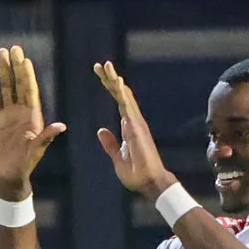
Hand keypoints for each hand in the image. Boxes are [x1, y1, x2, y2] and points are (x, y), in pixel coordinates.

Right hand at [0, 45, 65, 201]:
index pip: (30, 91)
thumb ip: (46, 137)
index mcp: (33, 116)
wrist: (8, 176)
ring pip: (6, 88)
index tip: (25, 59)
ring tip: (1, 53)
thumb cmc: (25, 166)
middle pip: (18, 84)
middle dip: (16, 66)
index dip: (28, 75)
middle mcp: (21, 112)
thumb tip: (61, 126)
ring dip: (4, 71)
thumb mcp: (36, 151)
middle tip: (13, 48)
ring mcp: (7, 114)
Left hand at [93, 61, 177, 199]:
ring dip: (115, 81)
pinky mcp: (137, 129)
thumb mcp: (117, 157)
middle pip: (120, 94)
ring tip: (106, 66)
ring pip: (124, 97)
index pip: (117, 100)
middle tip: (99, 65)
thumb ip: (110, 143)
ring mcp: (136, 123)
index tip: (100, 73)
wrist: (149, 183)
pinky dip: (123, 95)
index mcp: (128, 125)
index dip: (109, 87)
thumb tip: (101, 130)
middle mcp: (133, 121)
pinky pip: (128, 109)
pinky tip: (118, 83)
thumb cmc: (136, 173)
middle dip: (110, 79)